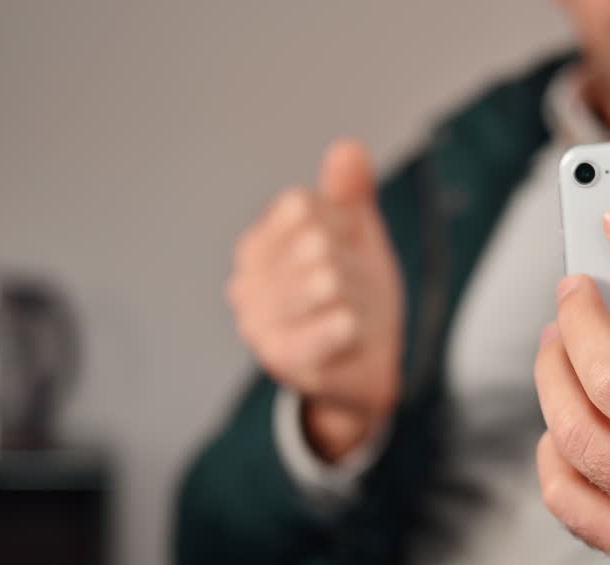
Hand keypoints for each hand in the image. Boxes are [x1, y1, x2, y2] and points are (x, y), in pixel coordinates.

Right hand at [228, 138, 402, 461]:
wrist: (362, 370)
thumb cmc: (353, 296)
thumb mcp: (354, 237)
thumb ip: (348, 193)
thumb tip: (348, 149)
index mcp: (257, 246)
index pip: (301, 205)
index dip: (340, 220)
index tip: (347, 248)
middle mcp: (247, 284)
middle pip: (316, 241)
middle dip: (352, 262)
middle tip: (354, 290)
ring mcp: (261, 324)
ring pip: (329, 280)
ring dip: (360, 295)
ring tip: (354, 311)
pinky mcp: (287, 361)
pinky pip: (334, 325)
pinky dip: (352, 324)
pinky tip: (352, 329)